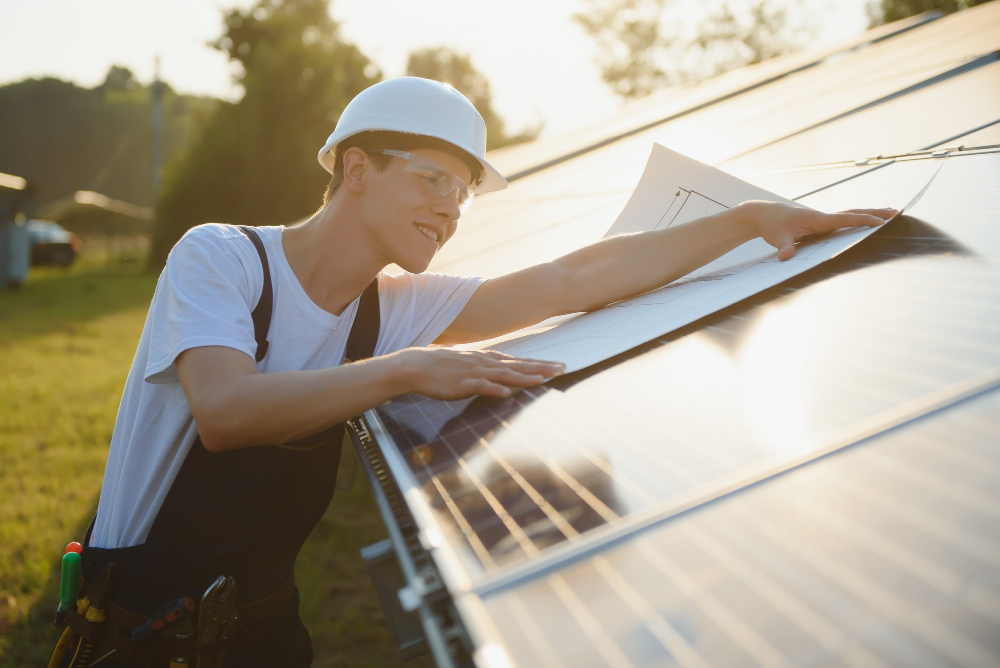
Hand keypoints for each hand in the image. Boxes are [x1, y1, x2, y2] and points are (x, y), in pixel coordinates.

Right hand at [393, 348, 564, 399]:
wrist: (417, 366)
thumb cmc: (444, 366)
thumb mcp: (471, 365)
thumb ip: (488, 370)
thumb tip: (505, 377)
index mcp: (488, 359)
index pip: (519, 361)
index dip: (540, 363)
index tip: (558, 365)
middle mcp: (485, 363)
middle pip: (518, 366)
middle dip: (541, 368)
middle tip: (562, 369)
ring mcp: (475, 372)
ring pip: (504, 375)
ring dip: (524, 377)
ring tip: (542, 379)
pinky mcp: (462, 384)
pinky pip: (481, 386)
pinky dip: (494, 389)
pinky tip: (507, 392)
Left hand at [745, 201, 897, 260]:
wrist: (764, 215)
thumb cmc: (772, 226)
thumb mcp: (777, 238)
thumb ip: (784, 247)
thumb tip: (785, 257)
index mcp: (817, 219)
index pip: (844, 219)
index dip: (862, 220)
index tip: (880, 222)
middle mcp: (823, 217)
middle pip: (853, 213)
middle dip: (874, 213)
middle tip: (896, 213)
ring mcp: (823, 219)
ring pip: (850, 215)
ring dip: (869, 214)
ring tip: (890, 214)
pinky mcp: (821, 223)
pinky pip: (844, 220)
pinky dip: (858, 219)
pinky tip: (866, 222)